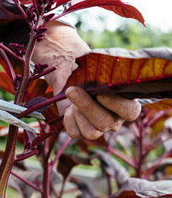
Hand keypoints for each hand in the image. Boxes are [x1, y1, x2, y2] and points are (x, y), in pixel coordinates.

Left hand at [33, 22, 140, 138]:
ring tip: (71, 95)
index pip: (130, 111)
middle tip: (72, 90)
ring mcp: (98, 127)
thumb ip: (108, 69)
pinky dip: (68, 119)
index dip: (116, 104)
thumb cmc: (90, 68)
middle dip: (87, 106)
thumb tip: (108, 69)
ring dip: (77, 112)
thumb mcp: (100, 64)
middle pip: (106, 123)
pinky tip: (68, 107)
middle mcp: (114, 118)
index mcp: (127, 103)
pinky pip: (74, 133)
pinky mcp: (80, 131)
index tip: (100, 93)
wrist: (70, 71)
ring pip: (91, 133)